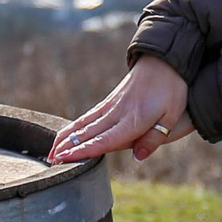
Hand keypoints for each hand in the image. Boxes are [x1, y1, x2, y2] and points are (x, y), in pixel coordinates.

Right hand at [50, 55, 192, 163]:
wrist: (164, 59)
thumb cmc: (172, 89)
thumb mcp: (172, 116)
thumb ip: (153, 139)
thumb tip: (137, 158)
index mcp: (133, 120)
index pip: (104, 140)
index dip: (83, 151)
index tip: (64, 158)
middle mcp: (118, 113)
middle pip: (88, 133)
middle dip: (67, 148)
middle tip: (50, 161)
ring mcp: (111, 105)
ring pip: (84, 124)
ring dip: (66, 138)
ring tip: (51, 152)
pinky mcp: (110, 100)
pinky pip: (89, 116)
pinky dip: (74, 127)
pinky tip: (66, 134)